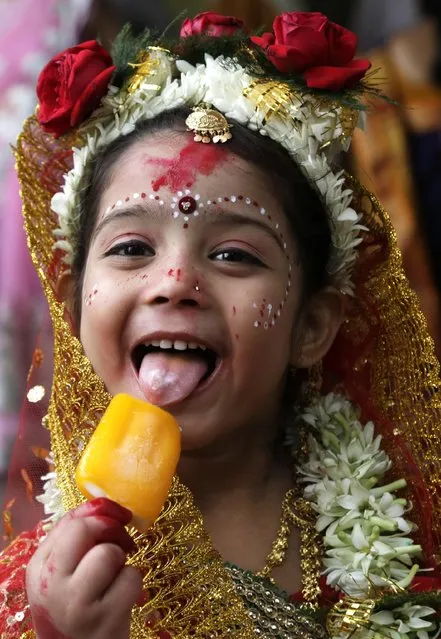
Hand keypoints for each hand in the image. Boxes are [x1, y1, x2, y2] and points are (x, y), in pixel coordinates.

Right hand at [26, 498, 142, 638]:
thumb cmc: (76, 608)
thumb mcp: (63, 574)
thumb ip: (75, 539)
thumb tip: (102, 504)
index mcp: (38, 568)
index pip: (70, 521)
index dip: (101, 509)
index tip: (118, 513)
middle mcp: (51, 585)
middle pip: (84, 530)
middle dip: (111, 528)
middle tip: (121, 541)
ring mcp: (77, 604)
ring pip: (109, 553)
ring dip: (122, 560)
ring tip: (116, 576)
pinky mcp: (105, 619)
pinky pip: (131, 578)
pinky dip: (133, 583)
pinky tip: (122, 596)